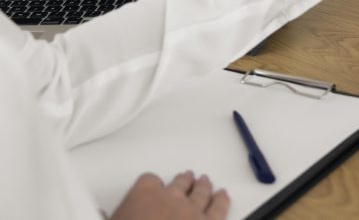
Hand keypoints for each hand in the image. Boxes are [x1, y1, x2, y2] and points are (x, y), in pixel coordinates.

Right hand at [111, 171, 228, 219]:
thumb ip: (107, 217)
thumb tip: (100, 215)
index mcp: (143, 194)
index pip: (149, 180)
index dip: (151, 185)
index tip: (152, 187)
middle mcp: (170, 198)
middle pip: (179, 182)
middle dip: (183, 180)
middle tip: (187, 176)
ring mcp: (191, 210)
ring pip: (201, 191)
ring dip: (203, 186)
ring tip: (205, 182)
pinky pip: (218, 208)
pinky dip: (221, 200)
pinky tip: (222, 196)